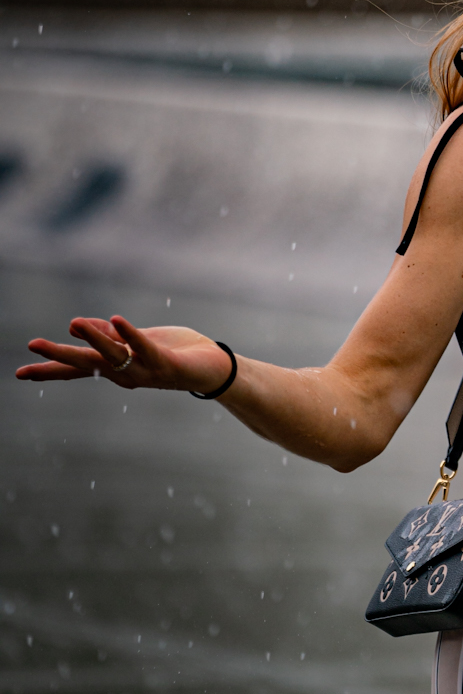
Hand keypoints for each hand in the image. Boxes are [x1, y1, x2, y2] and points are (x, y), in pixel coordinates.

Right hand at [17, 315, 232, 394]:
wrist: (213, 369)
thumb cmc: (174, 353)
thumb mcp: (138, 342)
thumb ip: (113, 337)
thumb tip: (81, 327)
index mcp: (114, 369)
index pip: (76, 370)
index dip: (48, 370)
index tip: (19, 373)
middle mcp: (124, 374)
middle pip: (86, 365)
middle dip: (59, 356)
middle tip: (33, 344)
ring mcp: (144, 371)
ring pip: (113, 356)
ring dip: (94, 339)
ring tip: (73, 323)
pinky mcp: (164, 362)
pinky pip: (144, 346)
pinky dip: (130, 333)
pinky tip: (116, 319)